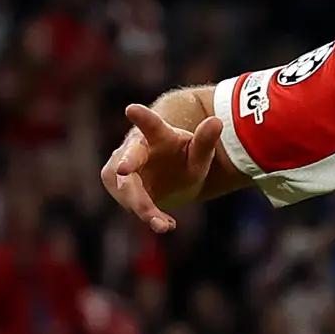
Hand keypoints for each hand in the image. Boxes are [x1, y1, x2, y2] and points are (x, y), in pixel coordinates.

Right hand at [100, 100, 216, 233]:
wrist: (170, 176)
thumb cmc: (184, 158)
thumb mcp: (200, 153)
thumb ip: (206, 140)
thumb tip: (217, 120)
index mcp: (157, 134)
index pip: (150, 124)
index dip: (142, 117)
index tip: (131, 109)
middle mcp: (135, 147)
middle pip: (129, 158)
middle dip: (126, 163)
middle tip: (123, 169)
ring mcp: (121, 165)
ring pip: (126, 188)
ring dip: (142, 206)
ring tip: (165, 225)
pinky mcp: (117, 185)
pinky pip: (129, 204)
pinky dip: (149, 216)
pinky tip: (168, 223)